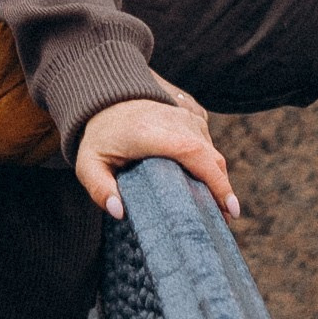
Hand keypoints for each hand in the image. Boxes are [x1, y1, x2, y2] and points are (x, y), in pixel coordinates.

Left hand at [75, 98, 238, 225]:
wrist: (108, 97)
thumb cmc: (100, 136)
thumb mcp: (88, 164)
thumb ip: (99, 188)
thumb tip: (119, 212)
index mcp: (152, 134)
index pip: (194, 155)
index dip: (216, 181)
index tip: (229, 209)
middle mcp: (175, 122)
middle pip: (212, 158)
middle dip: (223, 190)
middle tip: (225, 221)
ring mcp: (186, 117)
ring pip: (213, 153)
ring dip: (218, 180)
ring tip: (217, 210)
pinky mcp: (192, 116)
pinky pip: (209, 144)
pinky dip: (212, 166)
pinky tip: (207, 187)